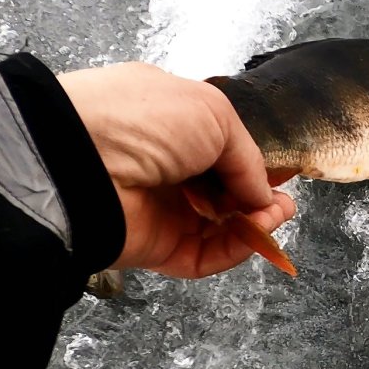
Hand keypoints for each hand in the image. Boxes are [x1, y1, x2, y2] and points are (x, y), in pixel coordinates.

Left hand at [57, 62, 295, 277]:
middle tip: (283, 204)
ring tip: (275, 218)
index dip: (254, 166)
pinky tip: (256, 235)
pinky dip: (236, 250)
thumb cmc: (144, 121)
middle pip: (227, 194)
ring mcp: (162, 210)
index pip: (223, 153)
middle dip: (262, 199)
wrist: (85, 162)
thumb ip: (249, 155)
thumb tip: (263, 193)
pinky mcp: (157, 248)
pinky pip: (205, 256)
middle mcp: (167, 169)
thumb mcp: (214, 112)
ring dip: (256, 224)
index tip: (282, 176)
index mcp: (173, 126)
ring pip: (221, 228)